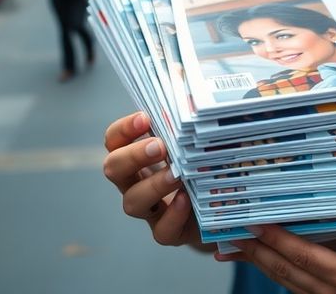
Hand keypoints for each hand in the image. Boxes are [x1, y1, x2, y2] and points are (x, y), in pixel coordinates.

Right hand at [103, 112, 202, 247]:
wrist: (222, 210)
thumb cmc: (202, 169)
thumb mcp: (193, 146)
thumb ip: (186, 129)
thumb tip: (190, 104)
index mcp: (137, 158)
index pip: (114, 140)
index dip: (123, 129)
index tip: (144, 118)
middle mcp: (136, 183)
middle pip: (113, 168)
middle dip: (133, 155)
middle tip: (160, 147)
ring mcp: (151, 210)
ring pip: (132, 202)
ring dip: (153, 185)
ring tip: (176, 175)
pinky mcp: (169, 233)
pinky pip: (162, 230)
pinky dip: (173, 215)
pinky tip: (186, 199)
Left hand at [218, 202, 335, 293]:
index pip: (307, 258)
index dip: (279, 240)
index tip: (257, 224)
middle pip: (287, 271)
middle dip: (256, 251)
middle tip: (230, 232)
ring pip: (285, 281)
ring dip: (258, 262)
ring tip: (232, 246)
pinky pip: (293, 285)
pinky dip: (273, 269)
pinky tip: (257, 256)